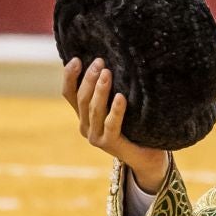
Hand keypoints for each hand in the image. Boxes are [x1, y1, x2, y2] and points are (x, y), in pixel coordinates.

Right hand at [62, 56, 168, 190]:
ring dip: (100, 90)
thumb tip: (108, 64)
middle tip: (100, 62)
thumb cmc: (133, 126)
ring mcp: (96, 137)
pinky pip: (112, 124)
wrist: (146, 156)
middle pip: (82, 99)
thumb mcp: (116, 106)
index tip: (76, 59)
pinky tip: (121, 97)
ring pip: (94, 110)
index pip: (69, 94)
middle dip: (89, 79)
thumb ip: (108, 92)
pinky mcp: (110, 144)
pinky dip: (116, 110)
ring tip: (107, 73)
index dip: (69, 77)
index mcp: (83, 116)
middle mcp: (85, 127)